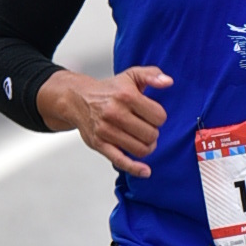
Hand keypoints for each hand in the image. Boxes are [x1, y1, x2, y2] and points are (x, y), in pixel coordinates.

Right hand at [41, 63, 171, 175]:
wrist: (78, 99)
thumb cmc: (109, 90)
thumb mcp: (131, 75)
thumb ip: (152, 74)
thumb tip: (168, 82)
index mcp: (126, 96)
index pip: (159, 116)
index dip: (159, 117)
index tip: (152, 116)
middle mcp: (115, 113)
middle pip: (151, 135)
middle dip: (153, 133)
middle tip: (147, 128)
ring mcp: (106, 131)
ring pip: (140, 149)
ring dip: (147, 147)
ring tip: (143, 139)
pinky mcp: (99, 144)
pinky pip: (121, 161)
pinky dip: (135, 168)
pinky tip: (146, 171)